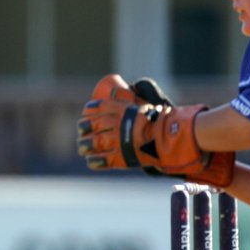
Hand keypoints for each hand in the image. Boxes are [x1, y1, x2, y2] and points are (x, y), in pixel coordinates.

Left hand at [76, 74, 234, 185]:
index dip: (88, 112)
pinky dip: (94, 161)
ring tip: (83, 147)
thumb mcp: (141, 103)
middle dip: (83, 129)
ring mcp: (115, 141)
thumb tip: (126, 89)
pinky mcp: (119, 157)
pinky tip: (91, 161)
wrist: (168, 136)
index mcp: (119, 108)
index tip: (85, 114)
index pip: (96, 108)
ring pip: (93, 143)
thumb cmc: (157, 119)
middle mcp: (114, 124)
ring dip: (85, 145)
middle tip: (81, 132)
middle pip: (91, 126)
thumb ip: (133, 99)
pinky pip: (101, 160)